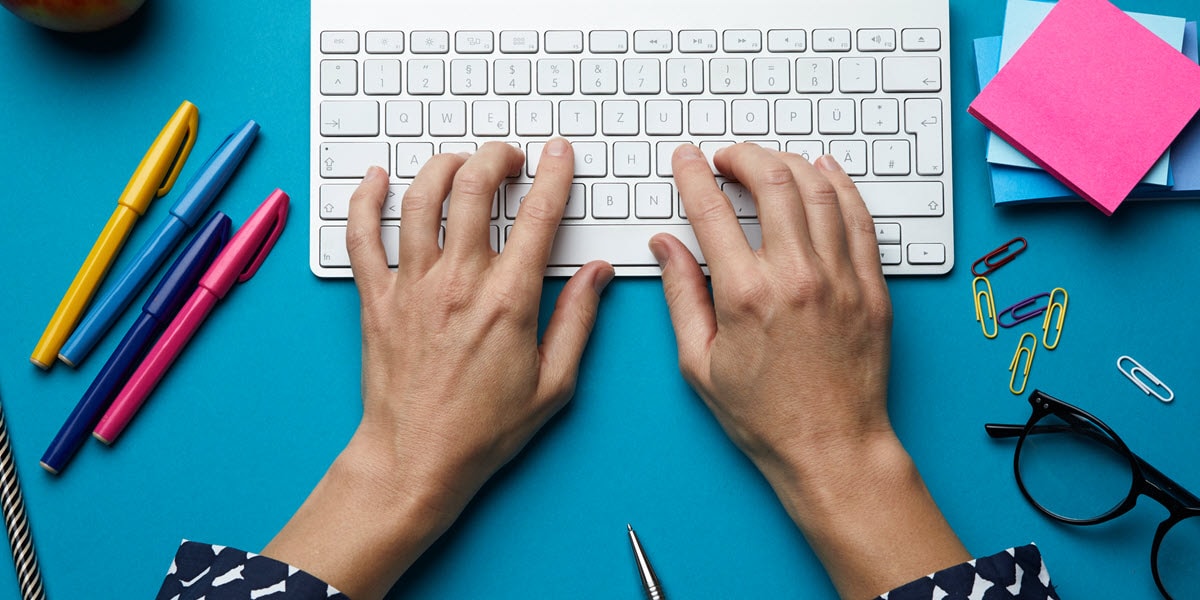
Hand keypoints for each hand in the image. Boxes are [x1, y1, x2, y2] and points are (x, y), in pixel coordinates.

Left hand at [264, 140, 612, 599]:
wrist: (416, 460)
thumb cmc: (483, 430)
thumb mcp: (554, 384)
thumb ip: (579, 320)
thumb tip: (598, 274)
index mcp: (508, 301)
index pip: (537, 216)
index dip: (553, 175)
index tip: (558, 155)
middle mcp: (457, 283)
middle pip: (474, 188)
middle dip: (497, 157)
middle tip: (510, 158)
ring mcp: (411, 286)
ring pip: (420, 198)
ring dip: (444, 166)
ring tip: (461, 163)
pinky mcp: (376, 298)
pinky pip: (361, 235)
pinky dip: (364, 199)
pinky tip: (375, 179)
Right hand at [651, 143, 966, 597]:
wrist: (832, 448)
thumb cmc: (765, 416)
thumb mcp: (699, 363)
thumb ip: (681, 294)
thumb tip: (666, 246)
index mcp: (746, 295)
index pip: (713, 210)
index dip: (694, 175)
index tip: (687, 160)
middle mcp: (796, 276)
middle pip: (772, 181)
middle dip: (743, 156)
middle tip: (726, 157)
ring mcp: (841, 278)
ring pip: (818, 189)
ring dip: (788, 163)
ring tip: (767, 162)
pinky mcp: (871, 287)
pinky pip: (858, 217)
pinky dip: (840, 185)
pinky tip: (824, 172)